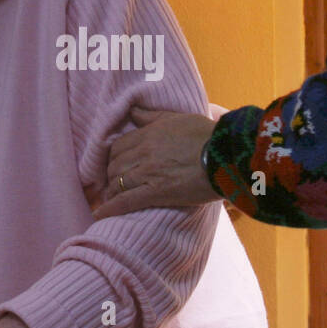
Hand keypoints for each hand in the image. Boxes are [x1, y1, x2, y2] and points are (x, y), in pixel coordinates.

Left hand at [93, 106, 221, 219]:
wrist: (226, 155)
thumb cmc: (207, 135)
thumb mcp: (178, 118)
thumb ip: (152, 116)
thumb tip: (133, 111)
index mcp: (148, 134)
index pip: (119, 146)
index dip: (113, 157)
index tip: (114, 165)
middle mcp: (144, 152)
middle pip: (115, 165)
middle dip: (111, 176)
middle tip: (112, 184)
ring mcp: (148, 173)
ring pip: (117, 182)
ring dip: (110, 192)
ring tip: (109, 199)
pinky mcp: (156, 192)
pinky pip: (126, 201)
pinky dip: (110, 208)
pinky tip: (100, 216)